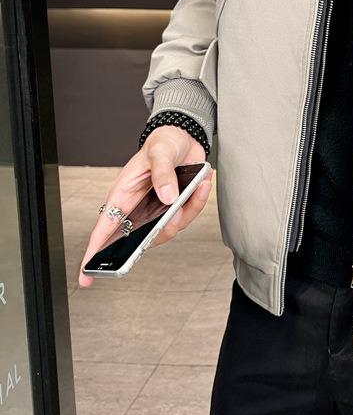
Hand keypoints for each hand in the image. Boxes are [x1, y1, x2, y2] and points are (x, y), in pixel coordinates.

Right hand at [78, 125, 212, 287]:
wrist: (183, 137)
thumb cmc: (162, 144)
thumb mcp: (159, 153)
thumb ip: (162, 173)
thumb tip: (167, 198)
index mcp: (124, 196)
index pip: (105, 229)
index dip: (94, 254)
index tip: (86, 277)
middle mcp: (139, 208)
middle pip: (142, 237)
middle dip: (160, 233)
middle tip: (173, 217)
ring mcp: (159, 210)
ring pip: (170, 229)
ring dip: (187, 210)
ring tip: (198, 185)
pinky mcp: (177, 207)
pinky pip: (188, 215)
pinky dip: (199, 200)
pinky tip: (204, 183)